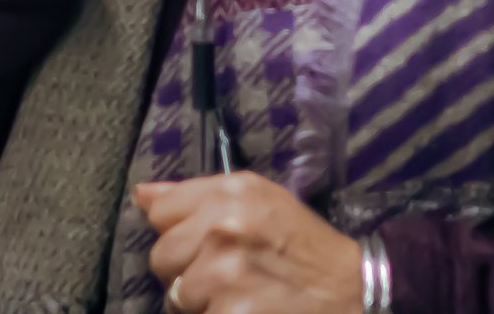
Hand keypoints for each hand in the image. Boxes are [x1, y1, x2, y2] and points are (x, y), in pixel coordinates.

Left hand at [136, 174, 363, 313]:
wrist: (351, 289)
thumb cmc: (301, 244)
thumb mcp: (259, 200)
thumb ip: (197, 195)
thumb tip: (141, 195)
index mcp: (231, 192)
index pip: (161, 211)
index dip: (178, 231)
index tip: (202, 242)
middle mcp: (223, 227)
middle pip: (161, 256)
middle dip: (184, 271)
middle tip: (222, 275)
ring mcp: (224, 274)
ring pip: (175, 296)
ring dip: (199, 304)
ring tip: (237, 296)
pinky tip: (245, 311)